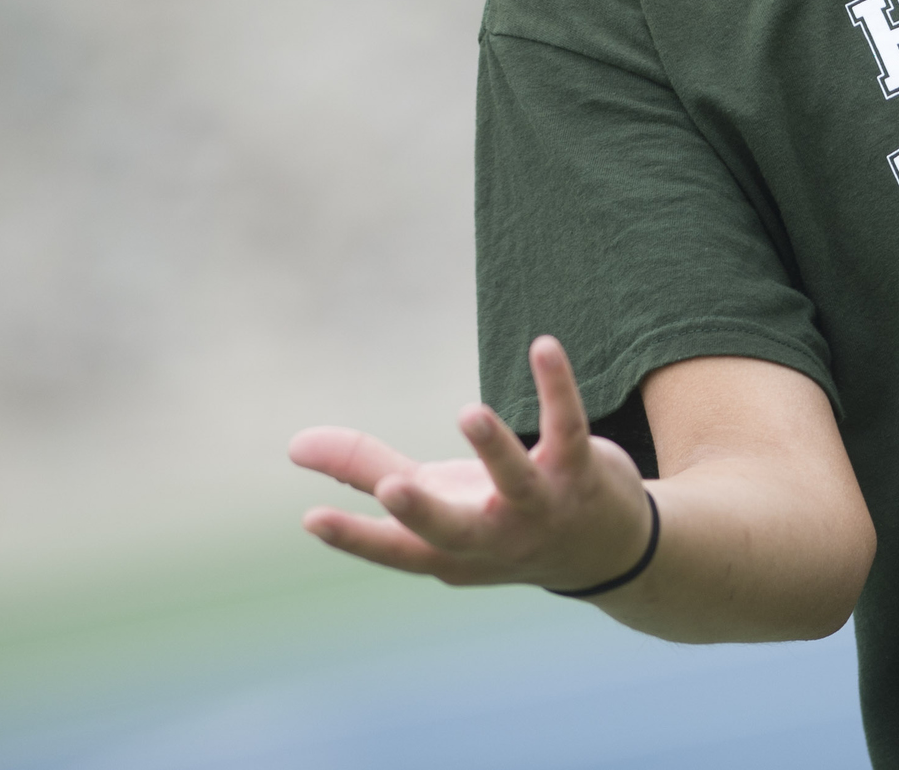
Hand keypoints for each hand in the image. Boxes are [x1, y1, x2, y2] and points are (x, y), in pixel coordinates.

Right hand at [288, 335, 653, 592]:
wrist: (604, 549)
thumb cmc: (498, 520)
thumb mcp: (436, 499)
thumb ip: (366, 470)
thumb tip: (294, 443)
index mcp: (448, 550)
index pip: (397, 550)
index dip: (356, 539)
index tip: (313, 519)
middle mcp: (494, 537)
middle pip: (453, 532)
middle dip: (423, 514)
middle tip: (392, 489)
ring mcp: (540, 508)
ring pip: (516, 482)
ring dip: (494, 448)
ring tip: (469, 413)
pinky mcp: (580, 472)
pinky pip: (568, 429)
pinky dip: (557, 388)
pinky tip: (543, 347)